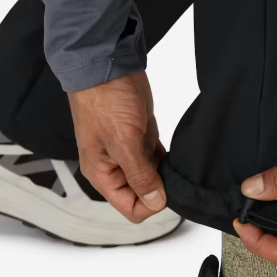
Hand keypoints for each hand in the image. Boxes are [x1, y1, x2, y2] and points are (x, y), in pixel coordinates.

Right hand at [68, 72, 167, 222]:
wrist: (108, 67)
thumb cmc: (104, 101)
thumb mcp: (123, 142)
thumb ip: (139, 175)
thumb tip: (155, 201)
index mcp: (102, 174)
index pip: (130, 208)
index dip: (151, 204)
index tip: (165, 188)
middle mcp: (114, 168)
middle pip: (142, 196)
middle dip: (159, 189)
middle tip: (171, 173)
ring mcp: (129, 154)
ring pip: (152, 178)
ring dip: (164, 175)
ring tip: (173, 162)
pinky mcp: (141, 140)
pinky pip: (157, 160)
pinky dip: (166, 161)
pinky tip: (174, 154)